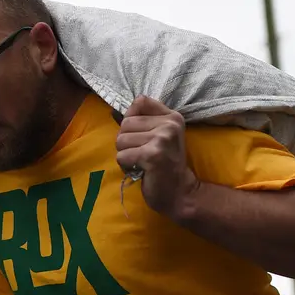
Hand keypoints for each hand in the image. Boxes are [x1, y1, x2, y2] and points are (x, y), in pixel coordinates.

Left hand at [115, 96, 198, 218]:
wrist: (180, 192)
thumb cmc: (166, 165)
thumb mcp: (161, 136)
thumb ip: (144, 120)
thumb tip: (114, 112)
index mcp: (172, 117)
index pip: (140, 102)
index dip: (132, 119)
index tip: (142, 135)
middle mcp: (169, 125)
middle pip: (126, 123)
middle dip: (127, 142)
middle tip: (142, 154)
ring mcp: (161, 139)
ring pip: (121, 140)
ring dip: (126, 155)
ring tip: (141, 162)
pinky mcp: (152, 155)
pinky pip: (121, 156)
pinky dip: (126, 166)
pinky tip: (140, 170)